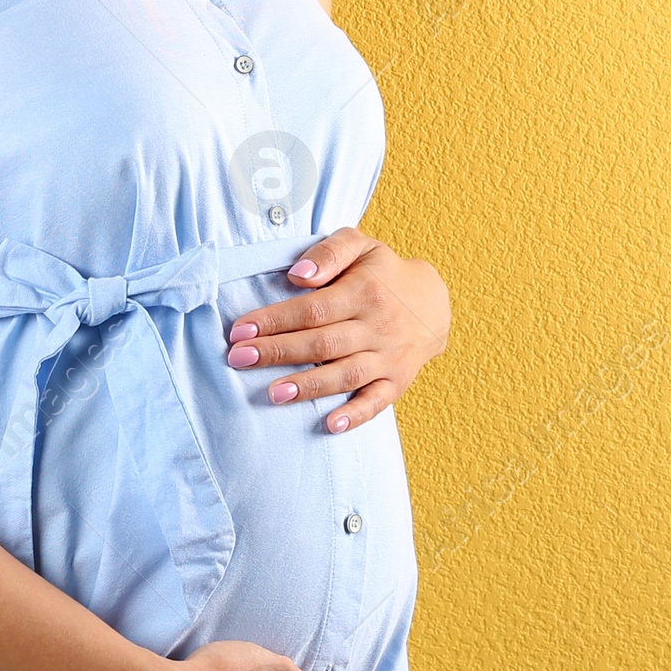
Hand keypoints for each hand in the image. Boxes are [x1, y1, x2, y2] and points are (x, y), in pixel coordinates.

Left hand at [224, 227, 450, 434]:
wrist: (432, 302)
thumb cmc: (382, 272)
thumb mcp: (360, 246)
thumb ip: (329, 253)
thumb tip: (298, 276)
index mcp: (365, 291)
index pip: (313, 309)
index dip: (274, 320)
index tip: (239, 331)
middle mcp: (378, 326)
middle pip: (322, 343)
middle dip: (277, 352)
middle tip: (238, 360)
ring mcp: (389, 357)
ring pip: (346, 375)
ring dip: (308, 386)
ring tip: (273, 394)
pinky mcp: (397, 381)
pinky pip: (377, 402)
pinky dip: (355, 415)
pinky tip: (330, 425)